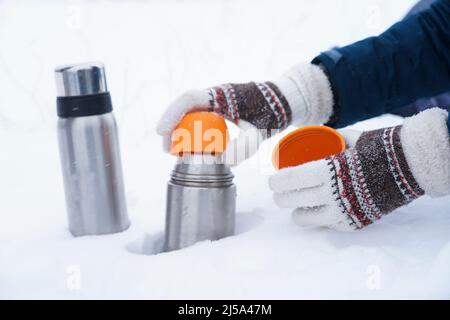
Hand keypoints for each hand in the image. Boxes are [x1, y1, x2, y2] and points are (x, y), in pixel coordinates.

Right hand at [157, 63, 333, 163]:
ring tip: (176, 152)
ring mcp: (215, 102)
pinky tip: (191, 146)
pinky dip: (192, 131)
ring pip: (189, 113)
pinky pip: (199, 118)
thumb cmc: (271, 114)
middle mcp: (214, 95)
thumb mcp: (258, 134)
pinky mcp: (218, 110)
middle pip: (184, 107)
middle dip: (172, 127)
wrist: (283, 102)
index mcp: (221, 95)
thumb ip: (243, 148)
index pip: (188, 98)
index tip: (162, 132)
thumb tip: (221, 161)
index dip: (172, 113)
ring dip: (180, 130)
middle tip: (167, 150)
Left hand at [269, 108, 449, 230]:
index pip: (289, 180)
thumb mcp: (348, 138)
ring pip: (304, 218)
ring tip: (296, 206)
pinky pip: (325, 224)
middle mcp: (330, 194)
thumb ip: (328, 140)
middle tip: (281, 192)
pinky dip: (318, 217)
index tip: (272, 181)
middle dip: (281, 196)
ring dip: (296, 211)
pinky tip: (318, 211)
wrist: (411, 166)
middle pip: (291, 200)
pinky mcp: (352, 224)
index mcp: (326, 171)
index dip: (276, 182)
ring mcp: (341, 212)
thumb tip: (310, 136)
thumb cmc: (377, 147)